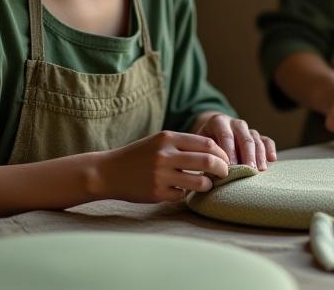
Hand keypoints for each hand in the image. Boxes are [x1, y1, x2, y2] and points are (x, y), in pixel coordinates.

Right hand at [96, 130, 229, 202]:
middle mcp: (165, 154)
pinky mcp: (156, 193)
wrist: (108, 171)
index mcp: (168, 138)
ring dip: (208, 185)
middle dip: (222, 169)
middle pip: (208, 161)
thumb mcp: (159, 142)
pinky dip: (187, 194)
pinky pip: (182, 195)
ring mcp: (161, 175)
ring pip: (199, 182)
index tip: (225, 160)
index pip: (207, 143)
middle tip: (225, 174)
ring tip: (206, 185)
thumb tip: (216, 153)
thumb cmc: (139, 155)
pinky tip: (183, 191)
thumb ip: (184, 144)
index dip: (221, 153)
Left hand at [194, 112, 276, 170]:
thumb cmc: (204, 144)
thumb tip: (209, 174)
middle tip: (248, 170)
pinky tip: (273, 159)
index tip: (230, 168)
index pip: (226, 136)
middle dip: (247, 155)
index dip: (229, 152)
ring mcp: (247, 129)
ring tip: (260, 170)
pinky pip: (266, 140)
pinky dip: (270, 149)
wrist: (211, 132)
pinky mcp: (256, 135)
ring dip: (259, 155)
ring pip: (256, 140)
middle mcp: (235, 123)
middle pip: (244, 138)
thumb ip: (205, 154)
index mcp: (218, 122)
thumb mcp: (200, 144)